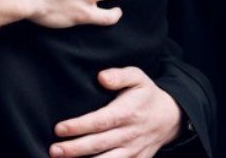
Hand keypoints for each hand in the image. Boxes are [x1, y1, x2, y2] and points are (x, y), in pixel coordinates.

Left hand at [51, 67, 181, 157]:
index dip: (80, 126)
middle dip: (75, 149)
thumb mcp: (137, 77)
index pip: (101, 121)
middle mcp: (130, 134)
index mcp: (128, 113)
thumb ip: (119, 75)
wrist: (170, 117)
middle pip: (99, 144)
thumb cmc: (146, 95)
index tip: (59, 128)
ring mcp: (133, 151)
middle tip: (54, 150)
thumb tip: (101, 77)